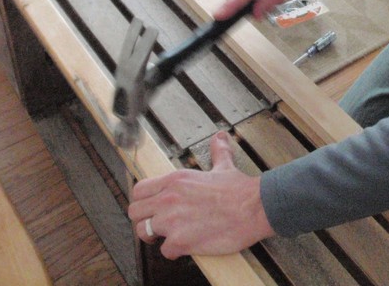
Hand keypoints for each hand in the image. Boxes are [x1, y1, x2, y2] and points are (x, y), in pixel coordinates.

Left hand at [128, 132, 274, 259]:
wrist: (254, 208)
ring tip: (168, 237)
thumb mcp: (224, 165)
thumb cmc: (239, 190)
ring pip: (144, 232)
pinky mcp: (181, 241)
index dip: (143, 200)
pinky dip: (174, 251)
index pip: (139, 190)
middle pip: (134, 212)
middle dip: (144, 219)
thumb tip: (220, 137)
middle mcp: (168, 199)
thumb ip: (217, 151)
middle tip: (156, 224)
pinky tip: (186, 246)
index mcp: (175, 180)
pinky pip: (165, 251)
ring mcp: (172, 221)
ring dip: (155, 237)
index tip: (151, 207)